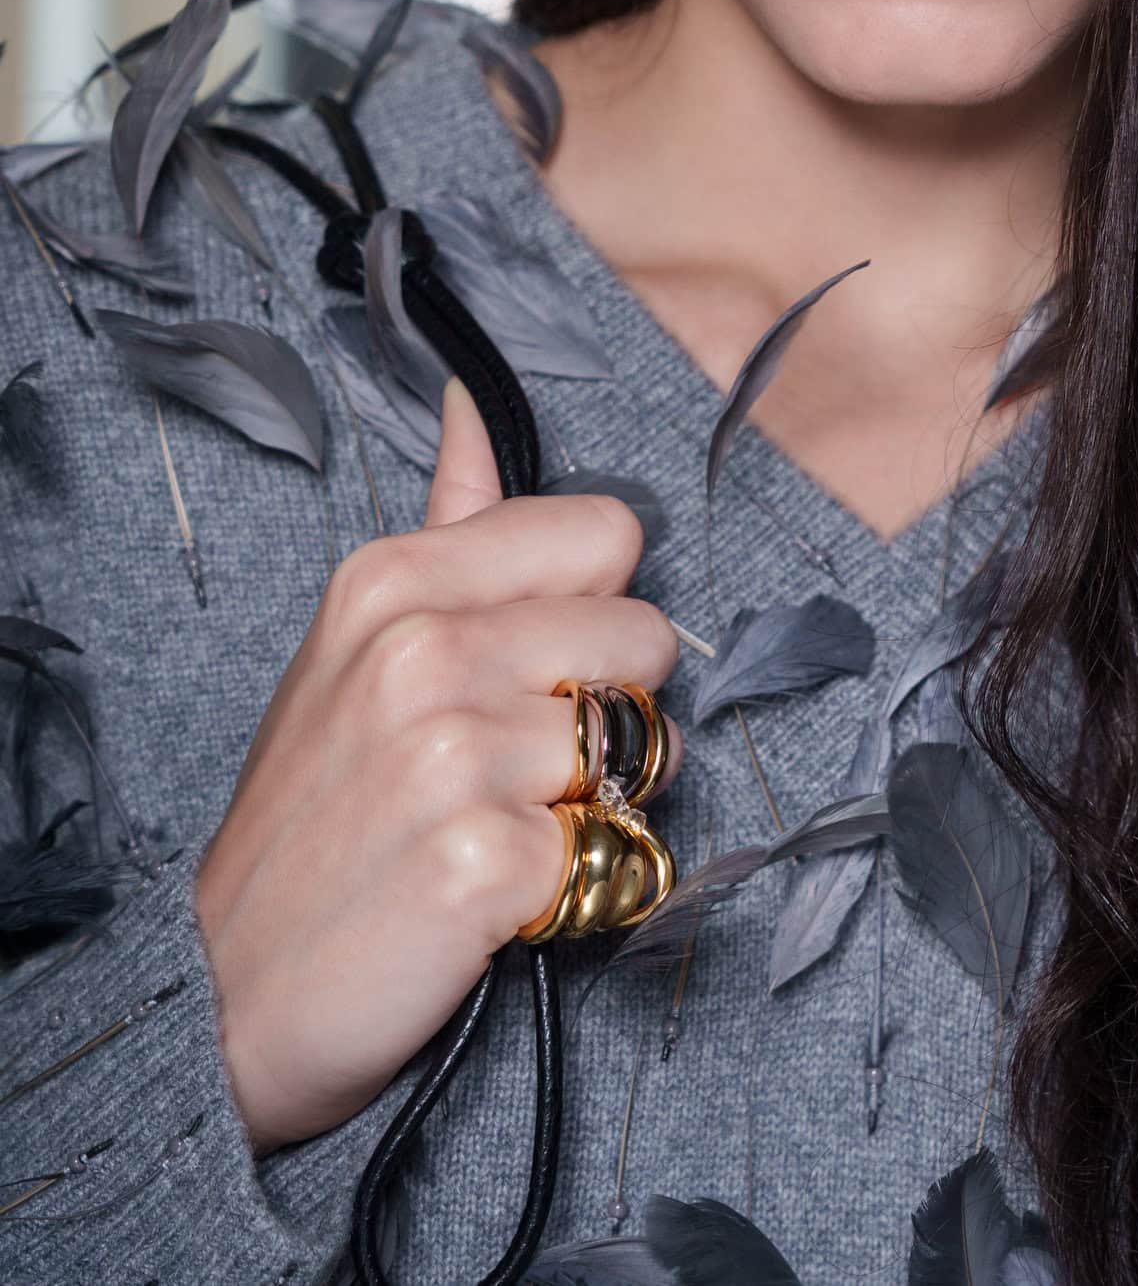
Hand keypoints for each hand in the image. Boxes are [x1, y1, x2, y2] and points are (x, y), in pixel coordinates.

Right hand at [194, 377, 680, 1155]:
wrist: (222, 1002)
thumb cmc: (313, 816)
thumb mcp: (353, 645)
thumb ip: (446, 526)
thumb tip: (471, 405)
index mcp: (394, 578)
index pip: (608, 531)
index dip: (593, 607)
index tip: (534, 666)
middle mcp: (423, 648)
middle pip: (645, 636)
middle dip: (607, 709)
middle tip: (516, 768)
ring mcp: (453, 753)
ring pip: (645, 744)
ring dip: (601, 802)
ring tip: (506, 828)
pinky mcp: (486, 862)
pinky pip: (616, 847)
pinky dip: (577, 888)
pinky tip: (499, 899)